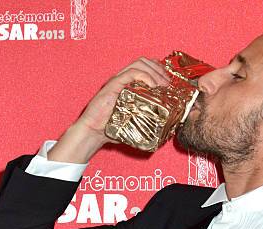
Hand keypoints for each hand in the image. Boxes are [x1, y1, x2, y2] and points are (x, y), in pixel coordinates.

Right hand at [49, 57, 171, 163]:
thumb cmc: (112, 128)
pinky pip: (132, 73)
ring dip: (156, 72)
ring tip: (164, 85)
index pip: (146, 66)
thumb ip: (148, 115)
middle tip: (169, 84)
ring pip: (139, 64)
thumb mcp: (135, 119)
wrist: (93, 131)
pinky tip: (154, 86)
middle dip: (160, 70)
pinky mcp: (113, 85)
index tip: (170, 82)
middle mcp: (122, 78)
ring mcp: (117, 80)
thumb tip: (168, 123)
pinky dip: (146, 77)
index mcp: (127, 83)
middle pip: (144, 62)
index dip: (160, 70)